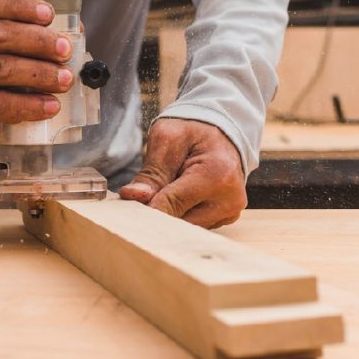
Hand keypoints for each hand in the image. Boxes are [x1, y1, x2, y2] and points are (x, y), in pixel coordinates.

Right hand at [0, 0, 74, 143]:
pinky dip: (28, 104)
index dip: (22, 6)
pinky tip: (48, 106)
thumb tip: (71, 32)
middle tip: (65, 51)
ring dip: (39, 73)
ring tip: (64, 79)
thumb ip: (15, 33)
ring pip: (1, 68)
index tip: (49, 15)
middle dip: (38, 41)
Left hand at [120, 118, 246, 228]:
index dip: (146, 207)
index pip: (171, 205)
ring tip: (169, 187)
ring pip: (183, 227)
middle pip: (177, 221)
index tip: (129, 206)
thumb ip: (151, 171)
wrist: (220, 132)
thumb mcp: (167, 139)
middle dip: (158, 209)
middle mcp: (228, 199)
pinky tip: (181, 196)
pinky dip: (182, 213)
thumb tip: (133, 196)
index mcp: (217, 175)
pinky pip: (193, 224)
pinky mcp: (226, 218)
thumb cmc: (193, 131)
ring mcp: (229, 212)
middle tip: (147, 191)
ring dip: (170, 212)